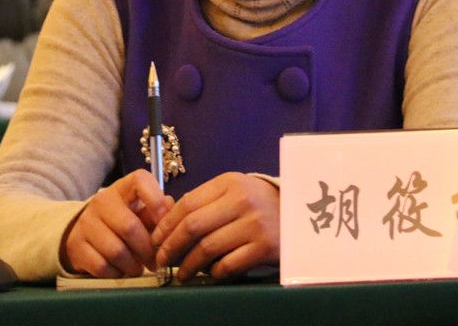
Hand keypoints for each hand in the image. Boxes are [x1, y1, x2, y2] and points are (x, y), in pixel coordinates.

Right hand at [61, 169, 171, 277]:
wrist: (86, 233)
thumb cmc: (123, 221)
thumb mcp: (140, 212)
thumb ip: (157, 212)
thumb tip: (171, 209)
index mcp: (123, 188)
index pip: (140, 180)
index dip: (156, 201)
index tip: (166, 224)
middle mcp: (102, 201)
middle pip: (129, 227)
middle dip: (147, 250)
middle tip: (156, 261)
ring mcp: (86, 223)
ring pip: (116, 251)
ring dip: (133, 266)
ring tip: (139, 268)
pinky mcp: (76, 246)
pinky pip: (101, 266)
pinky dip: (116, 273)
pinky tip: (121, 271)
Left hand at [152, 172, 278, 280]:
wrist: (301, 214)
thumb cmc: (260, 204)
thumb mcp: (235, 192)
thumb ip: (205, 202)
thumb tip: (166, 223)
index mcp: (230, 183)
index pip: (187, 203)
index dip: (166, 225)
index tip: (156, 240)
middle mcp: (241, 200)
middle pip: (193, 226)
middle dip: (171, 246)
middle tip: (162, 260)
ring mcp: (254, 224)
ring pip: (207, 248)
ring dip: (189, 265)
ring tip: (183, 273)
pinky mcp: (265, 247)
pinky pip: (228, 264)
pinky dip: (214, 272)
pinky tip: (210, 274)